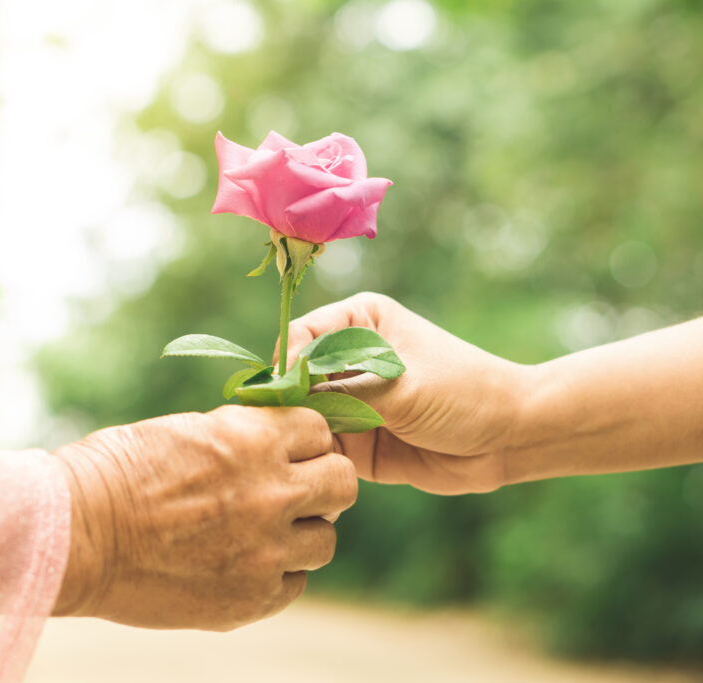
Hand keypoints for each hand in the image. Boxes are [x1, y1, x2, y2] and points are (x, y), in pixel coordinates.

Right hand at [52, 405, 356, 629]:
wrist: (76, 534)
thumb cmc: (116, 472)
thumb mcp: (187, 432)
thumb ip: (241, 439)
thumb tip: (274, 446)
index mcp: (253, 439)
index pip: (320, 431)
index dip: (304, 440)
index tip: (287, 451)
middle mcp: (271, 493)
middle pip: (341, 485)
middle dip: (320, 485)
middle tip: (290, 492)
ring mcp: (265, 551)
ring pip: (324, 541)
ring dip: (301, 534)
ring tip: (261, 533)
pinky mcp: (250, 598)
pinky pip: (293, 584)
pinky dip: (276, 574)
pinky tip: (240, 564)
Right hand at [283, 292, 531, 494]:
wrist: (508, 439)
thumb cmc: (463, 392)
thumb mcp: (401, 387)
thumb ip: (343, 392)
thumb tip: (288, 398)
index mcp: (358, 322)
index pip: (302, 335)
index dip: (288, 362)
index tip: (287, 390)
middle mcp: (346, 358)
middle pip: (294, 378)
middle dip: (288, 404)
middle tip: (287, 430)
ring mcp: (347, 400)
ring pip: (302, 416)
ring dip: (300, 435)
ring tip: (300, 455)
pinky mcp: (353, 441)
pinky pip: (320, 449)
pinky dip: (314, 460)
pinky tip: (312, 473)